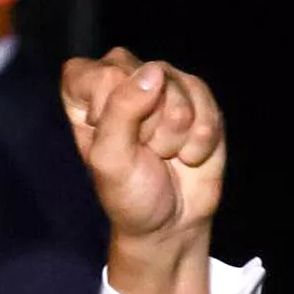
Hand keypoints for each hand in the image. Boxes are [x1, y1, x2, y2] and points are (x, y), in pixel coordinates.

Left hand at [61, 48, 224, 293]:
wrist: (172, 222)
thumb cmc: (129, 194)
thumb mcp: (110, 160)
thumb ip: (121, 111)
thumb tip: (153, 72)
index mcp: (87, 90)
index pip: (100, 74)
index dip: (110, 109)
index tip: (111, 140)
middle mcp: (125, 77)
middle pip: (143, 77)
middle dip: (147, 124)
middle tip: (142, 150)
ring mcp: (164, 83)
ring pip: (178, 91)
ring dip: (174, 136)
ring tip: (164, 154)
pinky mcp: (197, 94)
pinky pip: (206, 105)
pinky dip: (199, 139)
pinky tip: (187, 153)